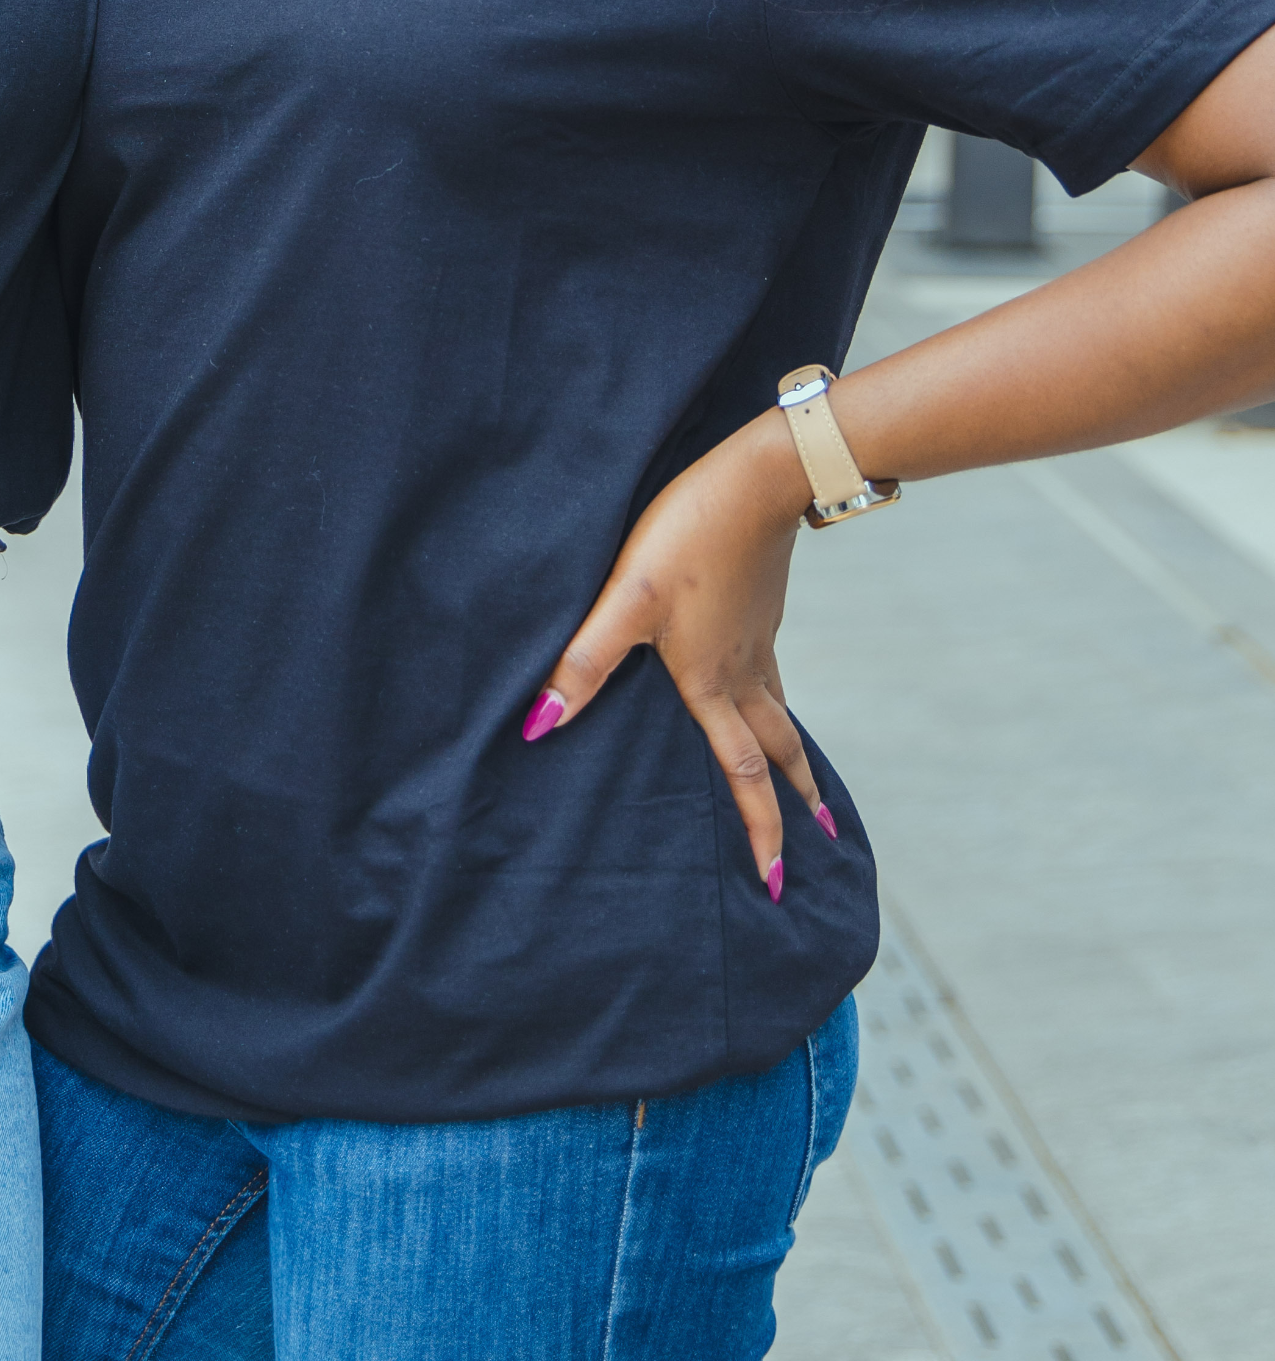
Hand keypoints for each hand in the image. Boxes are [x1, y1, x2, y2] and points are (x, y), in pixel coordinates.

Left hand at [520, 415, 832, 893]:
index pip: (741, 774)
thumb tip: (539, 725)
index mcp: (711, 683)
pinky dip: (778, 707)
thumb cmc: (689, 536)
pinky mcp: (761, 610)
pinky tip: (766, 692)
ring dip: (793, 758)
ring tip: (808, 786)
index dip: (759, 831)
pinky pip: (773, 676)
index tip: (774, 882)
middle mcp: (743, 672)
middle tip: (820, 846)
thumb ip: (584, 661)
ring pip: (780, 715)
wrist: (759, 478)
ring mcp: (759, 640)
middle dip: (796, 805)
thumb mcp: (626, 597)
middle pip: (776, 753)